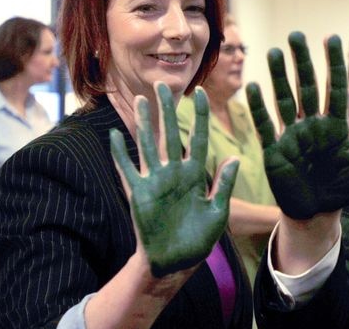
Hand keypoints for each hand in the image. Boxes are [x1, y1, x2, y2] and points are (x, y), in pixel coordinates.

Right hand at [110, 83, 237, 276]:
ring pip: (148, 146)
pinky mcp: (139, 194)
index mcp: (196, 174)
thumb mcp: (219, 212)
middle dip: (167, 110)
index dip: (199, 116)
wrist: (176, 262)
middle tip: (161, 85)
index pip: (199, 138)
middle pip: (170, 134)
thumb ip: (224, 184)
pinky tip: (114, 135)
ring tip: (140, 100)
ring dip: (144, 124)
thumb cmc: (200, 239)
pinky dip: (120, 154)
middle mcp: (175, 172)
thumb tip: (234, 157)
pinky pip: (127, 170)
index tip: (199, 92)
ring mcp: (156, 181)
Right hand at [246, 32, 348, 219]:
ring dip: (278, 76)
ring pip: (284, 99)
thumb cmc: (343, 187)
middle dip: (301, 61)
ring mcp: (292, 134)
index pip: (335, 87)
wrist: (318, 212)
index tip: (331, 37)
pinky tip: (254, 86)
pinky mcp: (274, 149)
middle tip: (296, 34)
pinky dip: (259, 107)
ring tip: (274, 52)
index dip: (333, 63)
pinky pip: (265, 124)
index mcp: (334, 124)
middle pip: (306, 86)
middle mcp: (312, 124)